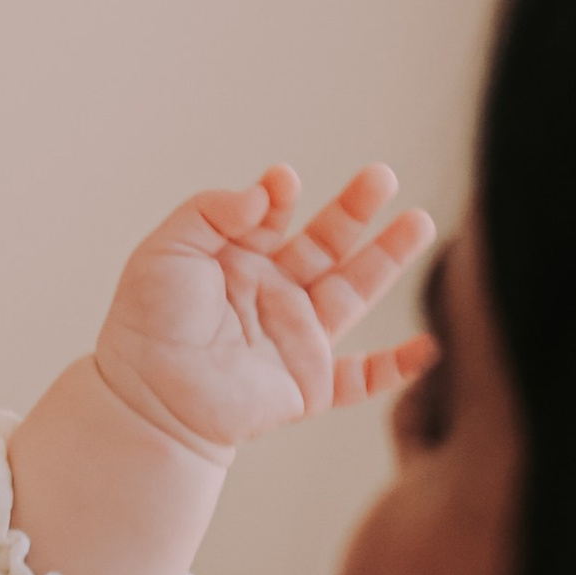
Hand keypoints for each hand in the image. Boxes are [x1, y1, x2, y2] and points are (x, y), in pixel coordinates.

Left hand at [93, 163, 435, 460]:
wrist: (147, 398)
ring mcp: (295, 339)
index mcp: (238, 262)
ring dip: (387, 259)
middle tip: (382, 176)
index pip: (274, 217)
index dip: (280, 195)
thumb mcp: (166, 251)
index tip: (282, 182)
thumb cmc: (148, 324)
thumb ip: (211, 211)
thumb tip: (266, 190)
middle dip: (356, 210)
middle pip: (327, 244)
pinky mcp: (308, 385)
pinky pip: (361, 379)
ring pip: (353, 293)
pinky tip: (428, 348)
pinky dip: (395, 368)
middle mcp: (272, 295)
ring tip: (419, 222)